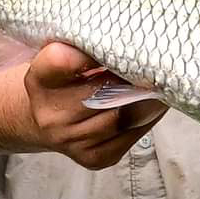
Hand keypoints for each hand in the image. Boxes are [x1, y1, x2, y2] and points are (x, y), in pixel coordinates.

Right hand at [24, 42, 167, 168]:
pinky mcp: (92, 157)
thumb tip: (132, 41)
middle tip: (155, 64)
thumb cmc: (62, 79)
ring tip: (160, 83)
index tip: (118, 45)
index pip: (62, 61)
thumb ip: (84, 46)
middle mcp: (50, 114)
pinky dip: (147, 119)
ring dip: (147, 100)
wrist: (44, 119)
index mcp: (39, 79)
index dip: (92, 52)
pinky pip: (128, 137)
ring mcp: (70, 140)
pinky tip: (154, 104)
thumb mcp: (61, 54)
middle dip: (132, 78)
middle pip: (102, 93)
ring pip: (121, 118)